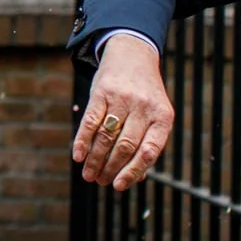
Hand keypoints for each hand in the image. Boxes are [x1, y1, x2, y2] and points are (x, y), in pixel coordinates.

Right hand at [73, 32, 173, 190]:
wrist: (133, 55)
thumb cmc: (145, 95)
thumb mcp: (155, 115)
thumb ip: (148, 142)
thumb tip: (134, 177)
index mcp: (163, 117)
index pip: (149, 151)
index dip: (133, 171)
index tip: (119, 186)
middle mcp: (144, 107)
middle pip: (125, 145)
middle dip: (110, 168)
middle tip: (99, 181)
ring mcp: (122, 98)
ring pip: (106, 136)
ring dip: (95, 159)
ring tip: (88, 175)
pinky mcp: (101, 91)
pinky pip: (91, 120)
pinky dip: (82, 141)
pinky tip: (78, 155)